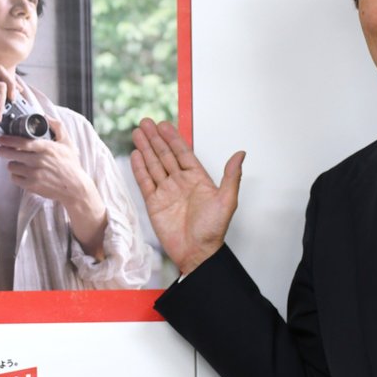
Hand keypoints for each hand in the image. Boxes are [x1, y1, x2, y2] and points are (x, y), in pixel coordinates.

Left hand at [0, 117, 107, 257]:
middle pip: (12, 154)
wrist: (75, 188)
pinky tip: (22, 173)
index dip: (8, 140)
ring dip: (12, 164)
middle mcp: (39, 161)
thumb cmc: (71, 165)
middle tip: (2, 150)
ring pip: (12, 166)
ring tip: (18, 163)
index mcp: (46, 148)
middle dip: (4, 151)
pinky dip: (16, 176)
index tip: (2, 139)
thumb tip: (45, 117)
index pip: (22, 142)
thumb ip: (57, 126)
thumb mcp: (67, 143)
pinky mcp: (32, 186)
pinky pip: (15, 179)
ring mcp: (34, 174)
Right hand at [129, 119, 244, 275]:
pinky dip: (139, 169)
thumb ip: (231, 176)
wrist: (197, 253)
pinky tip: (135, 155)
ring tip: (137, 132)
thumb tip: (241, 154)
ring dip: (145, 149)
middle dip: (155, 139)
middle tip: (145, 122)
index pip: (183, 153)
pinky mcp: (154, 203)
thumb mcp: (227, 201)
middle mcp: (180, 183)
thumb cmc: (212, 231)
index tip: (164, 125)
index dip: (173, 138)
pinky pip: (145, 182)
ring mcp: (166, 192)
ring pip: (154, 165)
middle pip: (165, 155)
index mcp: (198, 179)